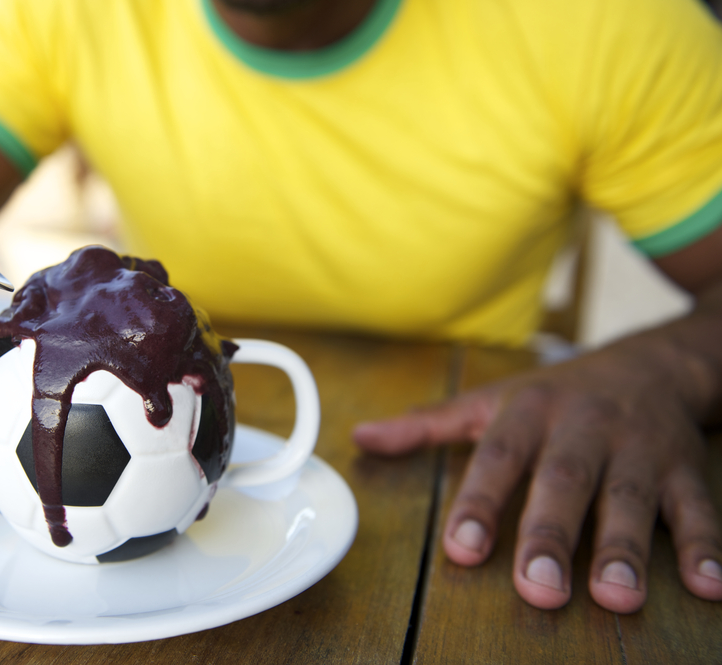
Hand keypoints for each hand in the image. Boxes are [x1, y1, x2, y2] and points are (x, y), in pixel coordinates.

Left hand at [353, 338, 721, 613]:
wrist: (650, 363)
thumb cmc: (553, 395)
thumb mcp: (488, 402)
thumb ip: (426, 426)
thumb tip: (360, 437)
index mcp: (527, 414)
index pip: (498, 458)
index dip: (479, 502)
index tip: (462, 549)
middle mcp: (581, 428)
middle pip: (565, 481)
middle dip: (551, 533)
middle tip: (538, 587)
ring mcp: (637, 448)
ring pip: (632, 498)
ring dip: (625, 548)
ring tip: (615, 596)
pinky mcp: (684, 467)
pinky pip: (698, 507)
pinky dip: (708, 547)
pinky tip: (711, 587)